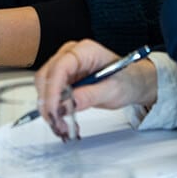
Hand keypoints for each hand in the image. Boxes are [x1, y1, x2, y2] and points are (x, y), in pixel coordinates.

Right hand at [34, 40, 157, 138]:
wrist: (131, 83)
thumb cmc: (126, 80)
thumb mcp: (113, 90)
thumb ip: (90, 96)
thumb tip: (67, 104)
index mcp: (85, 51)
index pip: (60, 67)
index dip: (53, 90)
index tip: (55, 111)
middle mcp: (70, 55)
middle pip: (46, 76)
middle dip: (48, 103)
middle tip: (58, 124)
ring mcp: (65, 66)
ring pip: (44, 87)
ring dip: (49, 109)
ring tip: (62, 127)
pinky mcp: (63, 79)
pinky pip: (50, 94)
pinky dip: (53, 110)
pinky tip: (63, 121)